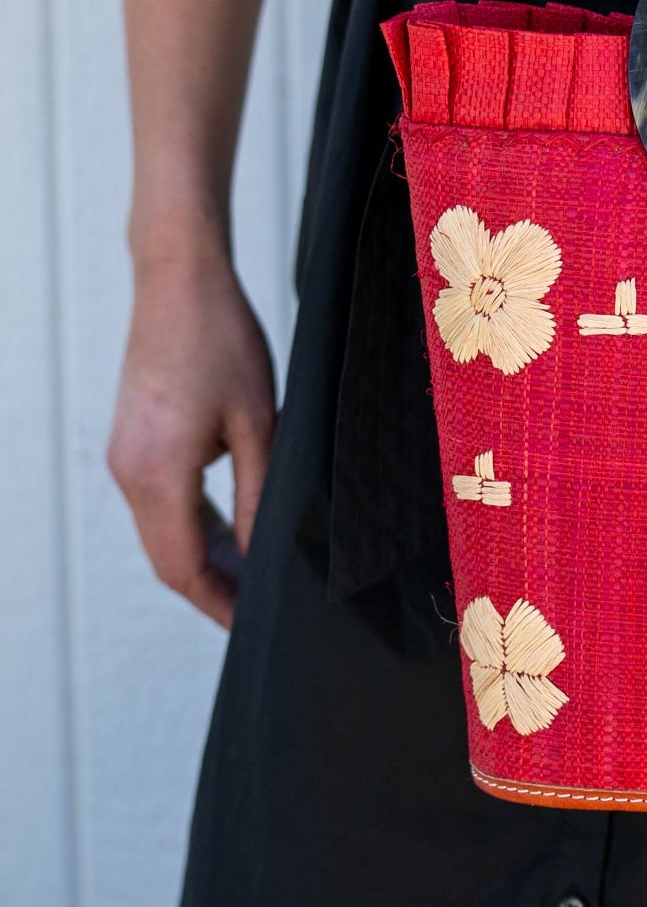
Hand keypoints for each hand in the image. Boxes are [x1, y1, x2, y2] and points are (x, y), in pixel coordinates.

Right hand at [108, 245, 275, 627]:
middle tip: (258, 609)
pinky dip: (190, 526)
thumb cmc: (221, 339)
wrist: (178, 281)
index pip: (183, 567)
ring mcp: (124, 458)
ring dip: (203, 558)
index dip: (218, 604)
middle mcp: (129, 472)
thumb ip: (258, 496)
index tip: (252, 625)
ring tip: (253, 576)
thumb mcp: (259, 423)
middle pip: (166, 559)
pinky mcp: (131, 443)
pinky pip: (157, 504)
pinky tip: (230, 531)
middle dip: (212, 590)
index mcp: (159, 472)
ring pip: (160, 534)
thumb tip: (262, 553)